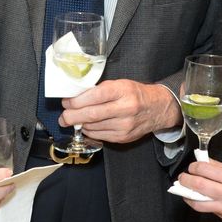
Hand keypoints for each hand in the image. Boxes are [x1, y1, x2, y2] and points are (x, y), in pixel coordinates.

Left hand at [59, 80, 180, 143]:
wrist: (157, 108)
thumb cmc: (135, 93)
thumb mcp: (120, 84)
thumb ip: (100, 90)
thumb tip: (76, 97)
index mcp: (123, 90)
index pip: (95, 96)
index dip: (76, 100)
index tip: (66, 102)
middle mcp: (125, 109)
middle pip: (91, 115)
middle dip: (72, 116)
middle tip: (63, 117)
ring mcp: (124, 125)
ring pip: (93, 127)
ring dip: (80, 124)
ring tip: (74, 120)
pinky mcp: (123, 137)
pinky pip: (100, 136)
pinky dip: (89, 131)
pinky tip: (87, 126)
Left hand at [178, 159, 221, 221]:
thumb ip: (220, 167)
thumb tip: (204, 162)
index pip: (204, 170)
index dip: (194, 167)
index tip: (192, 167)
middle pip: (198, 186)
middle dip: (186, 180)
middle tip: (182, 178)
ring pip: (199, 204)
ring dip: (188, 197)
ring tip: (185, 191)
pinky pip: (212, 211)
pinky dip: (204, 205)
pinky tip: (202, 199)